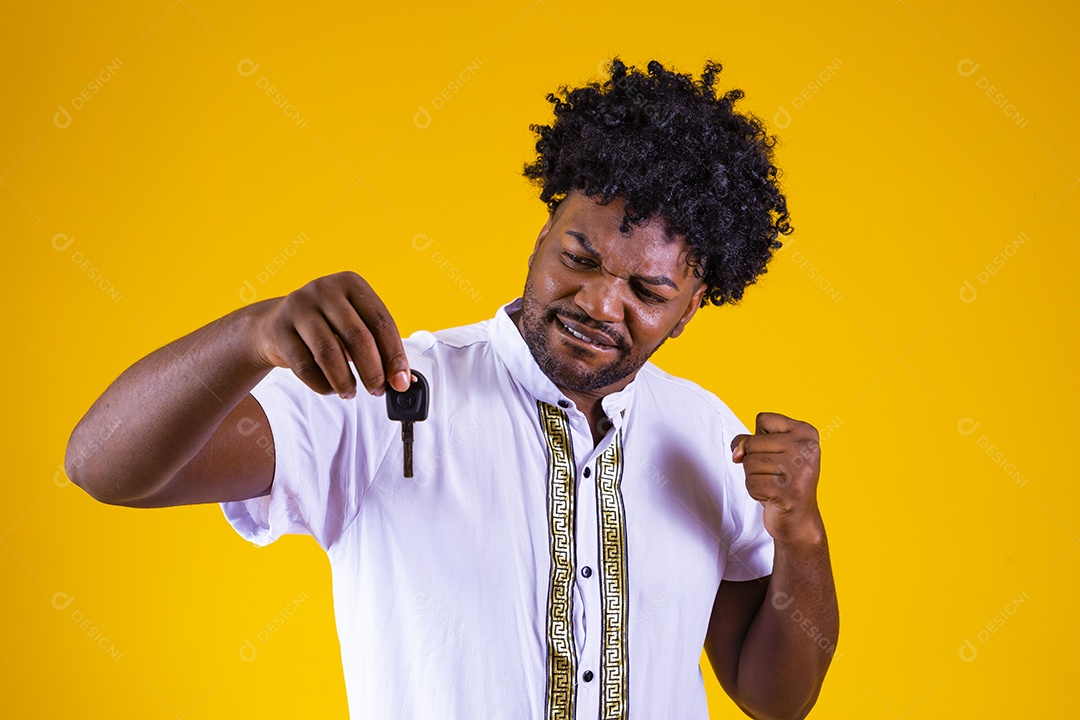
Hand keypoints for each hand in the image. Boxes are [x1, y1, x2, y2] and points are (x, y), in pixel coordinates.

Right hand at [247, 271, 410, 397]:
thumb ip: (378, 348)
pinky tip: (330, 388)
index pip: (381, 321)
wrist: (273, 324)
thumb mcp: (352, 326)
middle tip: (378, 390)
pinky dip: (321, 383)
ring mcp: (299, 307)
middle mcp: (325, 289)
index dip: (394, 355)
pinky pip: (304, 365)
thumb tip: (405, 379)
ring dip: (345, 380)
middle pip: (357, 337)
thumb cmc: (324, 326)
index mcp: (351, 284)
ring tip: (350, 392)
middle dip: (373, 371)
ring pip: (329, 352)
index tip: (401, 381)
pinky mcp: (279, 329)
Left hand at [730, 412, 824, 547]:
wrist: (798, 519)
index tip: (777, 454)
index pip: (763, 418)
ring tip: (773, 485)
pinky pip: (751, 482)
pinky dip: (755, 492)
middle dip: (754, 461)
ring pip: (749, 463)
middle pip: (752, 443)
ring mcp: (800, 470)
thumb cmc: (781, 480)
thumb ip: (748, 442)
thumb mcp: (768, 451)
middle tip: (775, 474)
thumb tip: (737, 453)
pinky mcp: (789, 491)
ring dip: (754, 477)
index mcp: (806, 432)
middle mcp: (807, 448)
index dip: (759, 438)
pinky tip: (772, 496)